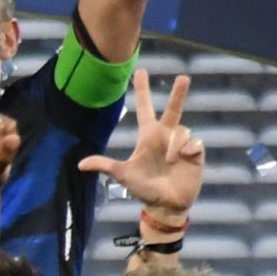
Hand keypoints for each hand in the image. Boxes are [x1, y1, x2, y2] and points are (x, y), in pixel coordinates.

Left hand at [77, 69, 203, 221]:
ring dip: (173, 145)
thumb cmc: (144, 189)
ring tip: (169, 162)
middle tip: (183, 77)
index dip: (142, 90)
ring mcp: (181, 144)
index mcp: (148, 136)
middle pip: (173, 109)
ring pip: (181, 131)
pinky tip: (182, 160)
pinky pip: (194, 142)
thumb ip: (105, 166)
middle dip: (179, 93)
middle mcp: (165, 136)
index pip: (145, 109)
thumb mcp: (123, 175)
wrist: (165, 204)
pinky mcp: (195, 152)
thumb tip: (80, 164)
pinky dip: (187, 150)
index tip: (139, 71)